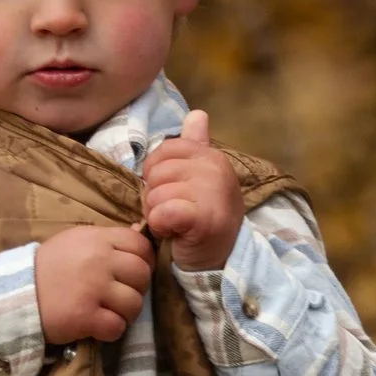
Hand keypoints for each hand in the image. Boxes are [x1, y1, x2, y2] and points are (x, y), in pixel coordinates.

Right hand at [35, 225, 151, 343]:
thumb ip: (108, 240)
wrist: (16, 293)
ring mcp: (93, 288)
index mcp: (98, 239)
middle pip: (142, 275)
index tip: (129, 274)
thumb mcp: (76, 241)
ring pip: (134, 304)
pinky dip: (110, 330)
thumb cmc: (49, 267)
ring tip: (107, 312)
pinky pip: (117, 327)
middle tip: (118, 296)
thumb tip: (142, 232)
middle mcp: (99, 261)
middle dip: (135, 289)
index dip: (142, 261)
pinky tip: (96, 325)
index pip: (140, 245)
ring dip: (124, 313)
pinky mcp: (84, 316)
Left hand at [141, 110, 244, 271]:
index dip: (156, 175)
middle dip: (155, 197)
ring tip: (176, 224)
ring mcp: (212, 191)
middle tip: (175, 213)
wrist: (221, 262)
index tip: (173, 193)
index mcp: (211, 156)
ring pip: (155, 194)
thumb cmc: (204, 219)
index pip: (163, 151)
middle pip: (156, 173)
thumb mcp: (200, 179)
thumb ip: (196, 145)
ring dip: (157, 214)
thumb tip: (197, 113)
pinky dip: (161, 227)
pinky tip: (176, 233)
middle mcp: (215, 168)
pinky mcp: (204, 217)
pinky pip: (162, 212)